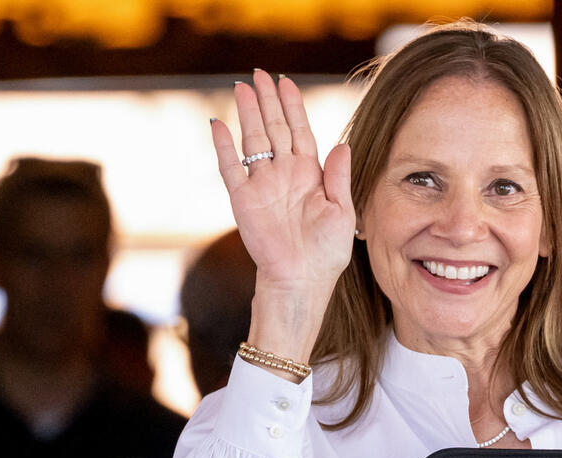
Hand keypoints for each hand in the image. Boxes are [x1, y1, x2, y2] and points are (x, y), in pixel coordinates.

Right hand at [209, 70, 355, 362]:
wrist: (302, 280)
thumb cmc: (326, 252)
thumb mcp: (343, 212)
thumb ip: (338, 177)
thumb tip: (341, 145)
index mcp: (310, 175)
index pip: (299, 131)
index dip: (292, 107)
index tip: (286, 82)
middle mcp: (284, 174)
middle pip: (274, 128)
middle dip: (268, 101)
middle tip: (259, 73)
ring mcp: (262, 184)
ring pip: (252, 140)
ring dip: (248, 113)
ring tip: (243, 87)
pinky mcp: (243, 199)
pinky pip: (231, 167)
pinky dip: (223, 146)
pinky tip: (218, 123)